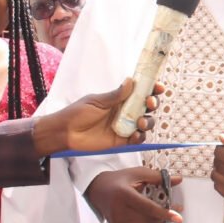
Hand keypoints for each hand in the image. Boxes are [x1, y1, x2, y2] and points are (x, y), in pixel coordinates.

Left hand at [33, 79, 163, 154]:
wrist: (65, 132)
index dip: (151, 89)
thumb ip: (115, 95)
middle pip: (146, 107)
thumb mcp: (96, 101)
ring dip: (148, 121)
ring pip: (145, 123)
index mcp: (119, 99)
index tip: (158, 87)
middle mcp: (125, 112)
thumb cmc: (77, 113)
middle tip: (149, 103)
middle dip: (153, 104)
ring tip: (141, 122)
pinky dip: (139, 137)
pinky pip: (136, 139)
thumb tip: (131, 81)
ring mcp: (125, 126)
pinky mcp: (122, 140)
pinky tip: (135, 134)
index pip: (139, 92)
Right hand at [85, 168, 182, 222]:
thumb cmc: (119, 180)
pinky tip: (154, 218)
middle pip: (149, 219)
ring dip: (160, 221)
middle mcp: (119, 211)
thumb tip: (178, 180)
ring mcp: (118, 222)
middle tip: (176, 208)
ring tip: (165, 212)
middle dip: (165, 216)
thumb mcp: (138, 173)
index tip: (178, 217)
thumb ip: (158, 177)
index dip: (165, 213)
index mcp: (124, 195)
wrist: (98, 189)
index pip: (148, 208)